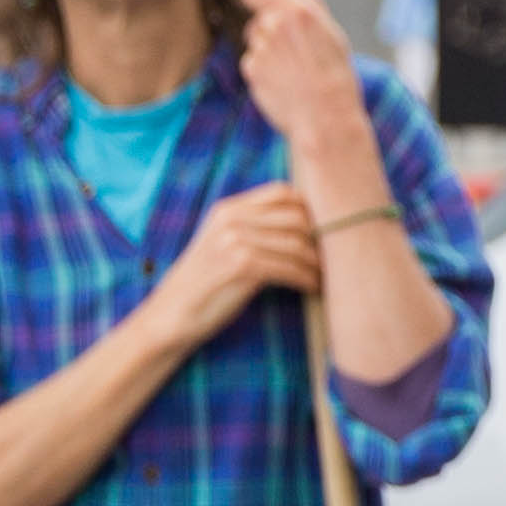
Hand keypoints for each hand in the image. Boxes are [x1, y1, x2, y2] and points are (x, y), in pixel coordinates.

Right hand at [154, 183, 321, 343]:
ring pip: (296, 244)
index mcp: (227, 209)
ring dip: (317, 263)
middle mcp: (231, 219)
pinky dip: (306, 279)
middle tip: (333, 256)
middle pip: (295, 216)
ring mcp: (234, 240)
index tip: (323, 230)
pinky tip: (313, 288)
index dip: (310, 208)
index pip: (282, 191)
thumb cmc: (206, 283)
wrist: (171, 314)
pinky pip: (289, 268)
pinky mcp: (240, 265)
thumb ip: (254, 228)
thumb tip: (306, 224)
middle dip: (320, 238)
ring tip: (325, 276)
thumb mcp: (224, 244)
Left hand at [238, 0, 387, 206]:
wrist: (324, 117)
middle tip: (295, 51)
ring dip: (269, 51)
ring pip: (257, 41)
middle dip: (272, 30)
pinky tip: (284, 82)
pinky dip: (264, 70)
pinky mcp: (251, 69)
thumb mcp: (335, 37)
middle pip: (260, 19)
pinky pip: (253, 63)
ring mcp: (260, 47)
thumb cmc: (336, 77)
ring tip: (293, 70)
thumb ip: (313, 11)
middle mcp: (275, 25)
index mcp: (298, 11)